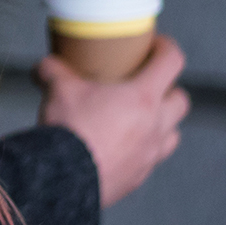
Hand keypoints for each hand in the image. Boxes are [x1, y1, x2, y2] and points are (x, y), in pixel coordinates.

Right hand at [37, 35, 190, 207]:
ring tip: (138, 120)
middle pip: (181, 100)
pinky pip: (150, 159)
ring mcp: (150, 154)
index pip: (172, 62)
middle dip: (168, 89)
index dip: (166, 47)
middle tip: (147, 85)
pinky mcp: (138, 177)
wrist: (64, 179)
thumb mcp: (57, 89)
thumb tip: (44, 66)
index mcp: (143, 98)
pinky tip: (118, 148)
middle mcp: (155, 125)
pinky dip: (141, 150)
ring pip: (172, 133)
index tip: (156, 45)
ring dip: (162, 123)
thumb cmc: (69, 130)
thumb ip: (52, 71)